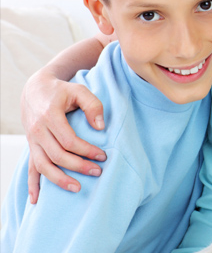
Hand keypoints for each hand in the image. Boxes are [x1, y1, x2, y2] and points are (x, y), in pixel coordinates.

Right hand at [21, 70, 106, 202]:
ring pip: (42, 165)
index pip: (69, 141)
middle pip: (57, 155)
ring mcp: (32, 140)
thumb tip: (101, 127)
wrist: (35, 89)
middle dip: (78, 166)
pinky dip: (32, 185)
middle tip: (98, 172)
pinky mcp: (31, 146)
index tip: (103, 156)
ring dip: (59, 179)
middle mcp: (37, 130)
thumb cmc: (61, 91)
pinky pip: (30, 168)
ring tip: (77, 188)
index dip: (86, 151)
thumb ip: (93, 105)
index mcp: (50, 116)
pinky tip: (36, 200)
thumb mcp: (80, 90)